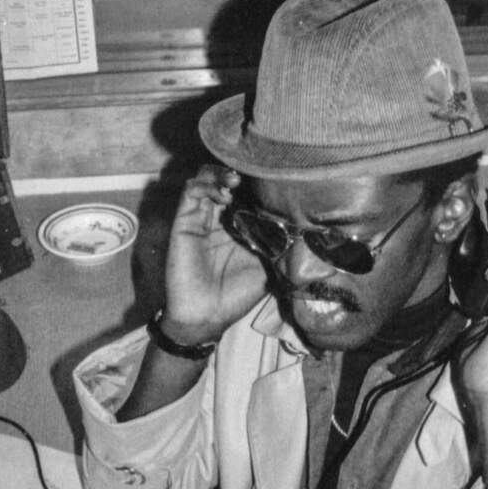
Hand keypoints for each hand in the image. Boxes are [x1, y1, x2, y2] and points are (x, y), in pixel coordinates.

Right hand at [161, 165, 267, 343]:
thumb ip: (280, 246)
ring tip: (235, 181)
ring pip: (205, 179)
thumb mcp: (267, 267)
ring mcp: (200, 218)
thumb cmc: (236, 294)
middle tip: (251, 175)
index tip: (271, 178)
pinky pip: (190, 193)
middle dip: (238, 173)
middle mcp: (218, 218)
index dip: (255, 183)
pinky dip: (206, 186)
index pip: (245, 194)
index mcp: (238, 227)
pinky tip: (223, 195)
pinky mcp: (183, 222)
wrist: (207, 315)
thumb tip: (303, 229)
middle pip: (225, 181)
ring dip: (221, 174)